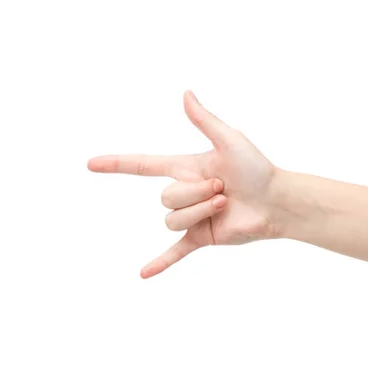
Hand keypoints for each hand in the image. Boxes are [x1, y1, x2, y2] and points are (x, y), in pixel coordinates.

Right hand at [87, 91, 280, 277]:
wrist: (277, 201)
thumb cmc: (257, 168)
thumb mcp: (229, 140)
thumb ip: (205, 120)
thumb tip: (186, 93)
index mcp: (185, 168)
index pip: (142, 166)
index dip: (117, 164)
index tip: (91, 164)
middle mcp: (184, 193)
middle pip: (166, 197)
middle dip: (195, 192)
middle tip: (223, 187)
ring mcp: (191, 217)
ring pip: (173, 220)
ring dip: (200, 211)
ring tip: (224, 204)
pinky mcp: (202, 237)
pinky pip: (175, 252)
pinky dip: (160, 263)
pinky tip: (142, 275)